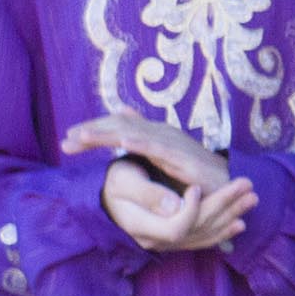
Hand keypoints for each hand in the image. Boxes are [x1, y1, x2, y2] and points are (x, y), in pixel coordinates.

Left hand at [62, 111, 228, 194]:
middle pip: (120, 127)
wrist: (228, 181)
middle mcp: (161, 132)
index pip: (118, 125)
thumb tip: (124, 113)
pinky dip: (138, 143)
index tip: (70, 140)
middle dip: (92, 132)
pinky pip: (156, 148)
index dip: (94, 130)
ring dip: (105, 135)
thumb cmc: (196, 170)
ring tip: (81, 138)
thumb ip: (143, 136)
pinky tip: (121, 143)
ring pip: (132, 134)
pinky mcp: (181, 157)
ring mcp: (171, 143)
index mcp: (155, 132)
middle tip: (66, 141)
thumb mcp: (164, 152)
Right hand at [100, 156, 257, 252]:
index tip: (197, 186)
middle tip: (247, 185)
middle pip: (197, 229)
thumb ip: (148, 194)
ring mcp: (166, 244)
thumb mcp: (124, 181)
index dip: (192, 209)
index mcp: (141, 226)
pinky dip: (222, 232)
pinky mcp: (175, 240)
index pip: (176, 227)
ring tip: (252, 198)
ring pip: (203, 234)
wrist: (109, 195)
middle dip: (223, 206)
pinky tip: (240, 224)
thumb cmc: (116, 183)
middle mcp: (156, 240)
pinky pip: (200, 240)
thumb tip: (175, 205)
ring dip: (230, 216)